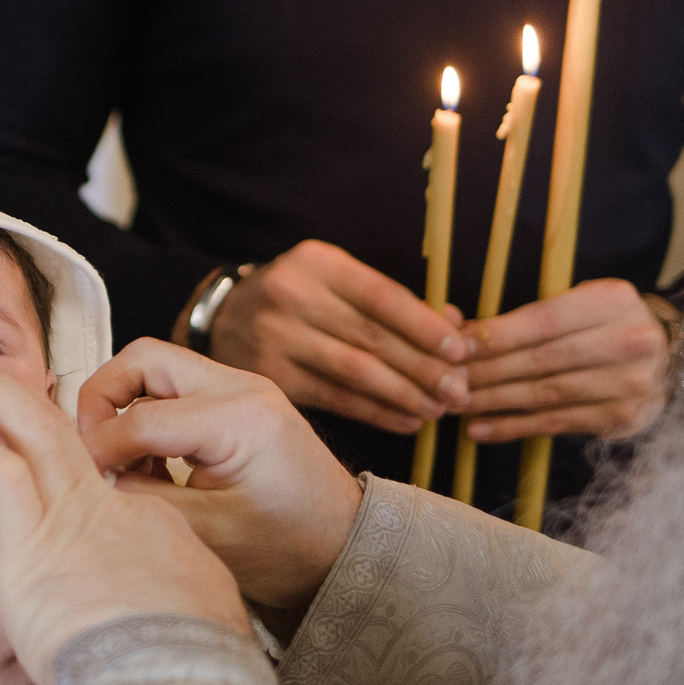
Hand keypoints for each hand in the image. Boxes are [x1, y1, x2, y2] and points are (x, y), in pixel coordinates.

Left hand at [0, 364, 249, 684]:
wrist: (172, 679)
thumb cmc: (187, 668)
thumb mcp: (202, 619)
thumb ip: (170, 602)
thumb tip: (166, 611)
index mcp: (150, 531)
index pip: (102, 492)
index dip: (67, 477)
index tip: (38, 474)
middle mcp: (112, 509)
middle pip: (66, 438)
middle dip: (25, 400)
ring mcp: (73, 516)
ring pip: (32, 432)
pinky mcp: (35, 537)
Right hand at [0, 508, 46, 684]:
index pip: (34, 576)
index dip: (33, 547)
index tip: (18, 532)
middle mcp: (1, 683)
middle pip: (54, 618)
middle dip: (46, 584)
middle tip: (28, 559)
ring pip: (59, 655)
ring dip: (51, 625)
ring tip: (34, 597)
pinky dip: (48, 664)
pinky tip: (30, 643)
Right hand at [78, 340, 360, 609]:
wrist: (344, 550)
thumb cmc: (290, 549)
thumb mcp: (209, 534)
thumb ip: (143, 500)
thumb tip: (93, 478)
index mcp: (239, 419)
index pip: (140, 419)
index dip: (98, 451)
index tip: (79, 482)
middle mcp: (241, 388)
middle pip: (143, 360)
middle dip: (102, 400)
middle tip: (91, 451)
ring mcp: (242, 388)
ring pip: (157, 368)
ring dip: (125, 406)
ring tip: (122, 463)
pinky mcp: (239, 401)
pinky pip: (177, 388)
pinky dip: (149, 415)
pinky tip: (152, 466)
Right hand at [203, 241, 468, 434]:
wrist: (223, 319)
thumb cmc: (298, 298)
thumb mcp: (336, 281)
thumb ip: (391, 301)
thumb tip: (455, 325)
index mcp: (317, 263)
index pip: (381, 296)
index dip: (424, 327)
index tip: (460, 351)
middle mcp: (291, 296)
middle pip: (371, 337)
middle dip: (423, 367)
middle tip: (460, 391)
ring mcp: (275, 338)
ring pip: (355, 372)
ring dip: (404, 394)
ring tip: (439, 410)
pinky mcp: (269, 377)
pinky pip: (335, 399)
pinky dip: (376, 412)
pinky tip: (407, 421)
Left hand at [460, 278, 670, 441]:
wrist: (670, 357)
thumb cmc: (609, 323)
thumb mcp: (581, 302)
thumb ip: (531, 315)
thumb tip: (461, 329)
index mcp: (613, 302)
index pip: (544, 321)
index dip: (497, 335)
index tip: (457, 347)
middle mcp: (627, 342)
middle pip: (542, 360)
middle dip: (488, 372)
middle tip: (447, 381)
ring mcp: (629, 384)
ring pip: (546, 395)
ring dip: (494, 402)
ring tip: (456, 406)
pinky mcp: (622, 417)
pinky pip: (556, 423)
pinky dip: (514, 427)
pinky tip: (481, 429)